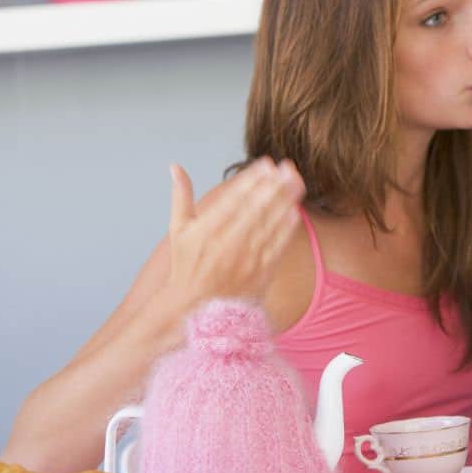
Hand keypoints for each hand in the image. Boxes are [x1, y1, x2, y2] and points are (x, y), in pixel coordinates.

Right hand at [164, 157, 306, 308]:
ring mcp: (244, 260)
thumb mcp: (178, 230)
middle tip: (288, 167)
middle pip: (255, 210)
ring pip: (269, 225)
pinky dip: (286, 228)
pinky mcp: (259, 272)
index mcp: (205, 232)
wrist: (195, 308)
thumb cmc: (187, 265)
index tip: (266, 163)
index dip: (250, 180)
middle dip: (273, 186)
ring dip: (285, 202)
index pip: (232, 200)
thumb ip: (180, 196)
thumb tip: (175, 166)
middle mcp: (225, 245)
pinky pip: (276, 246)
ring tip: (296, 181)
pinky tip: (294, 210)